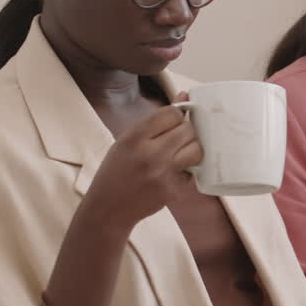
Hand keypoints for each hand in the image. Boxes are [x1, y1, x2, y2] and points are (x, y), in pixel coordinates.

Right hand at [84, 102, 201, 226]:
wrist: (108, 208)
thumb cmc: (117, 170)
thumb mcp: (127, 140)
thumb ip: (156, 121)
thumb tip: (184, 96)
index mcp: (135, 137)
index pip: (172, 114)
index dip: (177, 114)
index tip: (174, 121)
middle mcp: (150, 154)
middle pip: (188, 130)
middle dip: (186, 131)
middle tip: (178, 138)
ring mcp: (164, 174)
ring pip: (196, 150)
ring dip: (191, 148)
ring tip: (179, 153)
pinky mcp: (173, 190)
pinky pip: (192, 172)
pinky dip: (186, 170)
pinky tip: (171, 173)